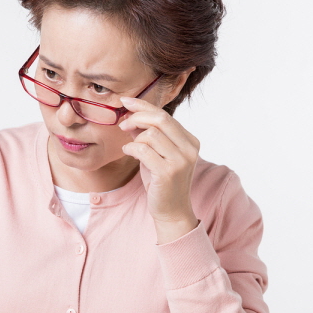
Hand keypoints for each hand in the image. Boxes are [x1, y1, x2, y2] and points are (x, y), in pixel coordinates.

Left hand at [119, 97, 199, 243]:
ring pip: (150, 134)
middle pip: (160, 119)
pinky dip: (131, 148)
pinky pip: (143, 150)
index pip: (165, 114)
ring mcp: (181, 161)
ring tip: (130, 147)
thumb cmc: (162, 182)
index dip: (143, 105)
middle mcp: (189, 148)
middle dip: (137, 117)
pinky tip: (128, 152)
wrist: (171, 211)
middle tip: (123, 124)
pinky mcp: (169, 172)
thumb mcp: (157, 154)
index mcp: (190, 140)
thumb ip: (149, 134)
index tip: (125, 101)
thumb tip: (131, 114)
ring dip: (134, 138)